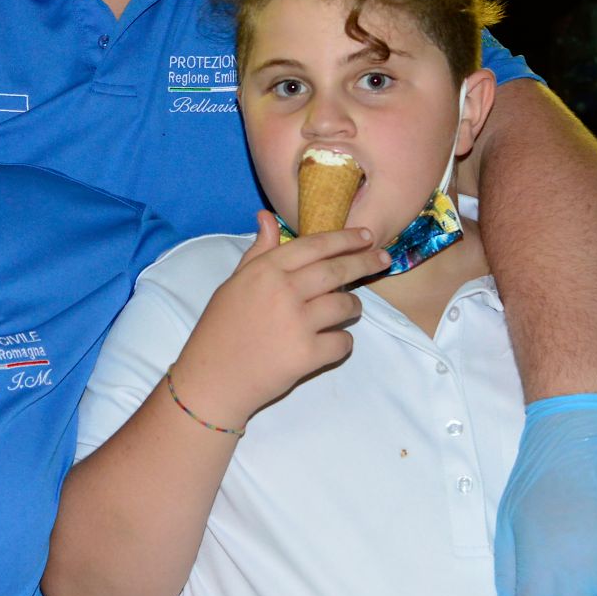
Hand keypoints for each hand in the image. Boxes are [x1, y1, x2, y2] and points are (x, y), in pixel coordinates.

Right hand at [170, 213, 389, 429]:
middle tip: (383, 260)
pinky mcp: (308, 354)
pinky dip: (342, 342)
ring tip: (348, 310)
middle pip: (337, 270)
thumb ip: (258, 252)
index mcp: (265, 270)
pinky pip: (343, 342)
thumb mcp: (234, 283)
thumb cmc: (221, 329)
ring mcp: (297, 323)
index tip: (367, 235)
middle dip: (365, 262)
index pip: (315, 246)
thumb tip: (266, 217)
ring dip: (353, 306)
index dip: (345, 239)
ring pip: (346, 305)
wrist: (213, 378)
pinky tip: (330, 342)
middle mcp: (283, 291)